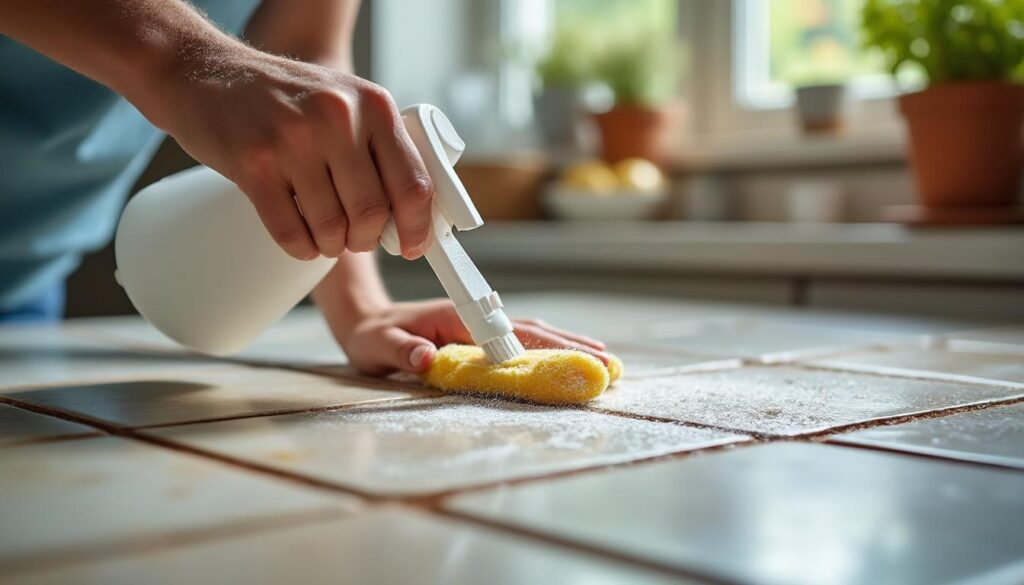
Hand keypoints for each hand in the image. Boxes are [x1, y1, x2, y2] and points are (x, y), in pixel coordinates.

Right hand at [158, 44, 433, 259]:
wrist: (206, 73)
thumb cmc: (283, 96)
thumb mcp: (347, 101)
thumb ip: (381, 147)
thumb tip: (414, 213)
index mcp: (373, 105)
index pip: (414, 183)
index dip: (417, 226)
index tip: (411, 245)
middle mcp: (338, 118)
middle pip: (373, 214)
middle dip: (366, 238)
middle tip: (355, 237)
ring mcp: (294, 141)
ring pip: (332, 230)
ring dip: (331, 245)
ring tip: (323, 232)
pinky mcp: (254, 166)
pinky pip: (292, 234)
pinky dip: (301, 247)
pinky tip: (300, 236)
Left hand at [332, 298, 609, 375]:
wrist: (364, 320)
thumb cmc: (370, 336)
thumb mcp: (374, 347)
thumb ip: (398, 352)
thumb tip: (426, 358)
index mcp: (456, 317)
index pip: (509, 333)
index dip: (545, 347)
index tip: (577, 361)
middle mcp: (474, 316)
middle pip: (533, 330)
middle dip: (572, 347)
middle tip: (610, 367)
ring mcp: (479, 324)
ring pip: (532, 333)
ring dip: (568, 346)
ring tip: (604, 361)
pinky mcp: (479, 334)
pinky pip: (521, 340)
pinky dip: (549, 348)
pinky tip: (568, 357)